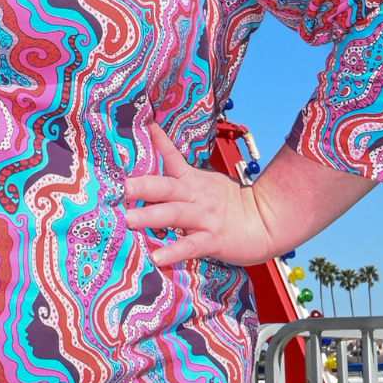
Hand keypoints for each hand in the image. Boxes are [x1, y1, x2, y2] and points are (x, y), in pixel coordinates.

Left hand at [123, 123, 375, 268]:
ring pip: (172, 214)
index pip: (173, 157)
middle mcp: (195, 196)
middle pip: (164, 187)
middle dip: (138, 186)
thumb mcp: (207, 184)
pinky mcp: (212, 239)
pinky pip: (190, 246)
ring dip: (149, 216)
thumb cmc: (232, 205)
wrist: (268, 221)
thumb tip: (155, 177)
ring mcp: (203, 217)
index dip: (159, 141)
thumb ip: (182, 180)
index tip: (144, 125)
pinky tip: (157, 257)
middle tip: (114, 187)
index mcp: (193, 181)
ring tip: (127, 220)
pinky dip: (173, 251)